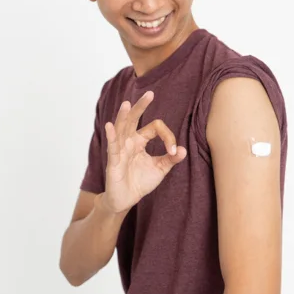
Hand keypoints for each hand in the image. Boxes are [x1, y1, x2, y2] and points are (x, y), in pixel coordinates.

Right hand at [101, 91, 186, 213]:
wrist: (126, 200)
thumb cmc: (140, 182)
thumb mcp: (160, 169)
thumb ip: (170, 159)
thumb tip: (183, 150)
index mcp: (140, 141)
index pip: (154, 128)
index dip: (167, 137)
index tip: (173, 151)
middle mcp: (129, 141)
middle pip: (133, 119)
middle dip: (141, 107)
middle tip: (149, 93)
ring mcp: (120, 150)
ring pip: (121, 129)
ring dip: (123, 117)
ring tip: (126, 104)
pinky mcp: (113, 162)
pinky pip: (112, 147)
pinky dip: (111, 136)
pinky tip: (110, 126)